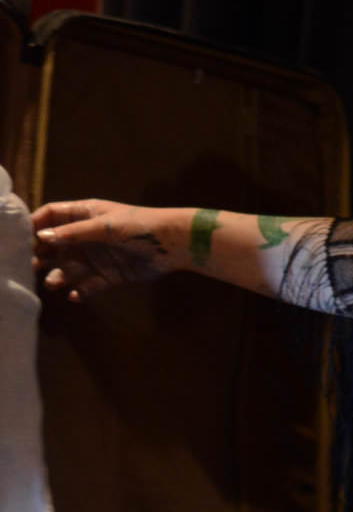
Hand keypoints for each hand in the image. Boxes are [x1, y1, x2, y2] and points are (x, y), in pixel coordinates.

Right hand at [32, 200, 172, 300]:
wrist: (172, 245)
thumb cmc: (137, 226)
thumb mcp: (103, 226)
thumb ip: (74, 233)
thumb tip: (43, 238)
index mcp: (84, 214)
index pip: (52, 216)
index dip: (37, 224)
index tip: (21, 237)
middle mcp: (87, 236)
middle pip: (57, 245)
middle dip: (43, 254)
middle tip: (30, 266)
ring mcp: (98, 256)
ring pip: (71, 267)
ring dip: (60, 275)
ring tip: (51, 283)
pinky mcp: (110, 276)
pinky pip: (90, 285)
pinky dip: (81, 291)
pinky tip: (74, 297)